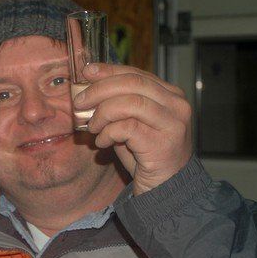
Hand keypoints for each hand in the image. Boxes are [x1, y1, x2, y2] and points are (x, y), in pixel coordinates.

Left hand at [73, 63, 191, 194]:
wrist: (166, 187)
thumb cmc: (145, 154)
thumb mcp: (130, 122)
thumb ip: (117, 104)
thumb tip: (87, 88)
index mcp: (170, 94)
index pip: (136, 73)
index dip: (109, 71)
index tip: (87, 72)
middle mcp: (176, 105)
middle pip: (132, 84)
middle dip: (100, 90)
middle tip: (80, 102)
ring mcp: (172, 124)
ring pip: (130, 103)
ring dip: (103, 113)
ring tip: (93, 127)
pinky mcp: (162, 143)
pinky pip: (126, 128)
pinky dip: (107, 133)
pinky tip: (102, 143)